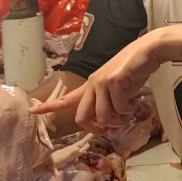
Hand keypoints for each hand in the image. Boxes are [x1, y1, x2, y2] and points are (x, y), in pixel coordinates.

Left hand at [30, 24, 181, 129]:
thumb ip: (112, 106)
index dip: (49, 107)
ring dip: (118, 121)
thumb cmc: (135, 70)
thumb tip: (110, 126)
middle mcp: (92, 84)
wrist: (148, 51)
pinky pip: (119, 108)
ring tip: (129, 113)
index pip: (66, 98)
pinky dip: (129, 110)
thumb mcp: (120, 90)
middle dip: (96, 129)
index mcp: (90, 86)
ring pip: (102, 116)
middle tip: (110, 129)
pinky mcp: (114, 81)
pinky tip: (136, 101)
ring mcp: (102, 82)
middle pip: (81, 117)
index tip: (33, 111)